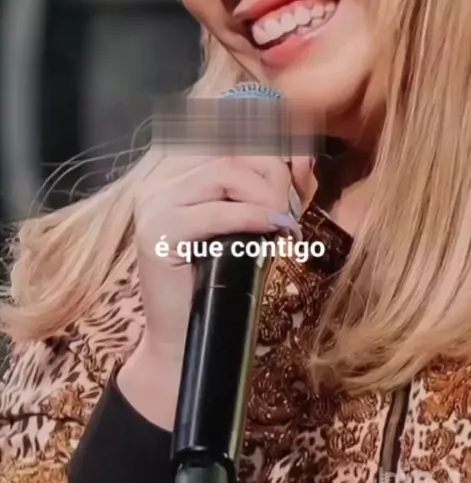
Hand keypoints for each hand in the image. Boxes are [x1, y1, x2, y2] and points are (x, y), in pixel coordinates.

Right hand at [117, 148, 315, 427]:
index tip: (301, 172)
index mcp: (177, 174)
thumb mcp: (252, 225)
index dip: (270, 150)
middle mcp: (160, 182)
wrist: (187, 343)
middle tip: (293, 209)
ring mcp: (154, 205)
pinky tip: (274, 229)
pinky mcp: (158, 234)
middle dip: (274, 174)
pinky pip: (215, 212)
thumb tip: (304, 158)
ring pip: (223, 172)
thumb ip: (272, 189)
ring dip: (266, 194)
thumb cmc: (222, 283)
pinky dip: (252, 216)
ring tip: (284, 222)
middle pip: (230, 152)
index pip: (229, 140)